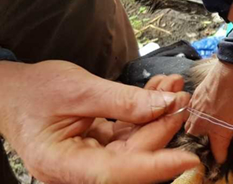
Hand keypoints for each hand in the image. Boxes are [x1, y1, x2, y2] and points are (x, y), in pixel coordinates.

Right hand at [0, 60, 199, 183]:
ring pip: (135, 144)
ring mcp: (89, 159)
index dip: (155, 167)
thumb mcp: (79, 89)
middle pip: (132, 156)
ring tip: (173, 86)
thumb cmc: (33, 91)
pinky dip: (145, 112)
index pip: (116, 173)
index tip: (188, 159)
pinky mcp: (99, 147)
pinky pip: (129, 134)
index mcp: (62, 164)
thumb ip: (123, 101)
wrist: (11, 90)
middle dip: (162, 125)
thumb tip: (165, 106)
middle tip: (182, 97)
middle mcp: (77, 169)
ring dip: (157, 114)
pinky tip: (160, 91)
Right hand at [185, 61, 232, 162]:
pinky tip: (209, 111)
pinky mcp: (197, 93)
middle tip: (220, 141)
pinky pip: (192, 111)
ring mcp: (197, 106)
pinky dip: (197, 115)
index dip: (225, 157)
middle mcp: (202, 120)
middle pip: (199, 140)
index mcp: (217, 129)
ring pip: (192, 125)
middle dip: (208, 143)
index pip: (217, 153)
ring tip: (213, 128)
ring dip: (200, 129)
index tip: (229, 157)